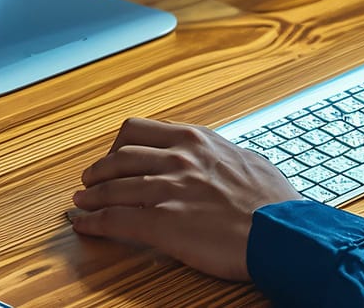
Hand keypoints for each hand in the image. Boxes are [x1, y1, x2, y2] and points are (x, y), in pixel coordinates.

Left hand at [71, 117, 300, 280]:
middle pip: (118, 156)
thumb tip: (222, 158)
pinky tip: (85, 225)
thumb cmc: (273, 203)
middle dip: (99, 169)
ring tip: (81, 202)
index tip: (114, 155)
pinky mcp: (162, 222)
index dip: (118, 146)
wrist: (281, 232)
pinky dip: (93, 221)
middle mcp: (177, 158)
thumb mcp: (248, 162)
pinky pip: (114, 219)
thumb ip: (224, 156)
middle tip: (91, 179)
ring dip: (90, 196)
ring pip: (111, 187)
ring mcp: (167, 189)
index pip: (140, 131)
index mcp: (196, 140)